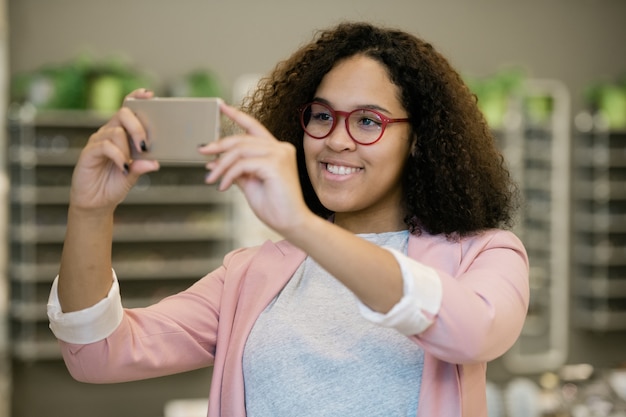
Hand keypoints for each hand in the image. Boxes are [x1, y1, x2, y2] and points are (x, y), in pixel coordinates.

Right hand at [69, 88, 159, 213]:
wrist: (96, 203)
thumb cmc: (114, 185)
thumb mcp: (133, 176)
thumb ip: (142, 166)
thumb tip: (155, 162)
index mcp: (121, 134)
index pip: (127, 109)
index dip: (136, 98)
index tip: (149, 94)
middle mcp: (108, 133)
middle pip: (123, 114)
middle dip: (138, 127)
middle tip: (146, 145)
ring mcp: (98, 142)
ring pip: (116, 131)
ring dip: (128, 148)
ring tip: (130, 165)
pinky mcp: (89, 152)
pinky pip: (105, 146)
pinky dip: (118, 156)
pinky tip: (124, 167)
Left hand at [200, 103, 311, 234]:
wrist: (290, 223)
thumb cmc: (274, 206)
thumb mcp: (250, 184)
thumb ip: (235, 170)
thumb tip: (213, 162)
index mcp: (276, 150)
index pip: (254, 127)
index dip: (237, 115)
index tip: (221, 107)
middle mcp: (280, 148)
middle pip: (242, 139)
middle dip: (219, 145)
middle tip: (203, 152)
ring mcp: (279, 154)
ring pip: (240, 150)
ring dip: (221, 165)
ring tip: (211, 179)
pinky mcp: (275, 165)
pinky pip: (242, 164)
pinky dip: (229, 175)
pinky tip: (223, 186)